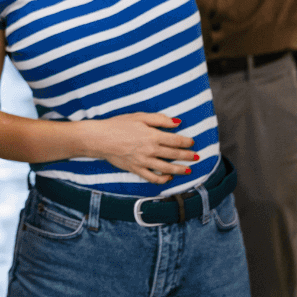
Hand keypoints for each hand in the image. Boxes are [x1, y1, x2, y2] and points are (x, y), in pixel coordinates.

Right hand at [78, 112, 196, 184]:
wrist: (100, 138)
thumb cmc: (118, 124)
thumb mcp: (139, 117)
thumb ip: (160, 119)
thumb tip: (177, 122)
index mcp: (152, 135)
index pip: (176, 140)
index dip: (186, 142)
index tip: (192, 142)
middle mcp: (150, 150)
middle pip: (175, 155)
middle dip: (188, 156)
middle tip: (196, 157)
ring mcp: (144, 162)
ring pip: (167, 168)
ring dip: (180, 170)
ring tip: (188, 170)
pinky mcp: (136, 169)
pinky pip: (153, 178)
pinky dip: (163, 179)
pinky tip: (169, 177)